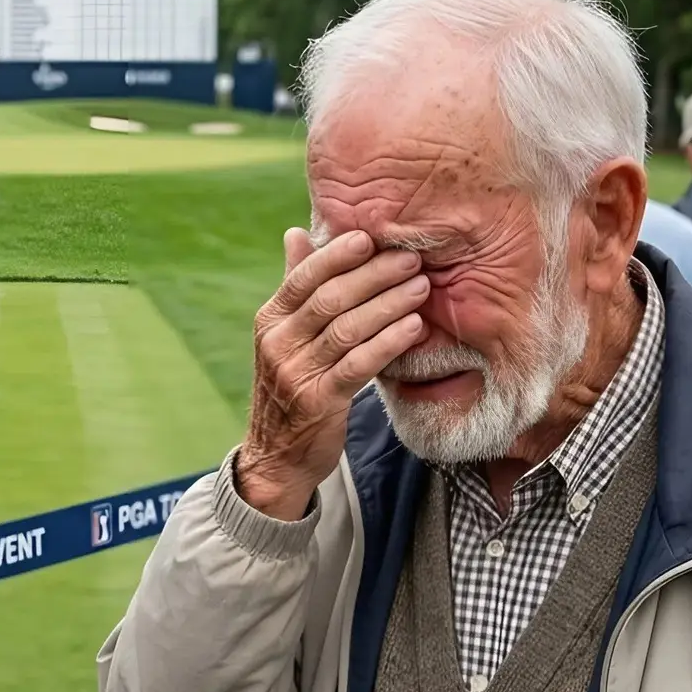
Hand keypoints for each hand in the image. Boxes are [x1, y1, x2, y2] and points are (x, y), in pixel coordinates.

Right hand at [235, 228, 430, 521]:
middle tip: (412, 259)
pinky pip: (358, 365)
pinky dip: (388, 343)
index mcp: (270, 321)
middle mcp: (278, 344)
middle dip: (375, 275)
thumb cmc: (292, 388)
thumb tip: (296, 234)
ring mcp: (295, 374)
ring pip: (347, 329)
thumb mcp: (285, 338)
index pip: (303, 277)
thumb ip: (296, 289)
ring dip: (389, 305)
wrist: (276, 457)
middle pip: (330, 298)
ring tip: (422, 288)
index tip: (372, 237)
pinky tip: (414, 328)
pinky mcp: (317, 402)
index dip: (338, 254)